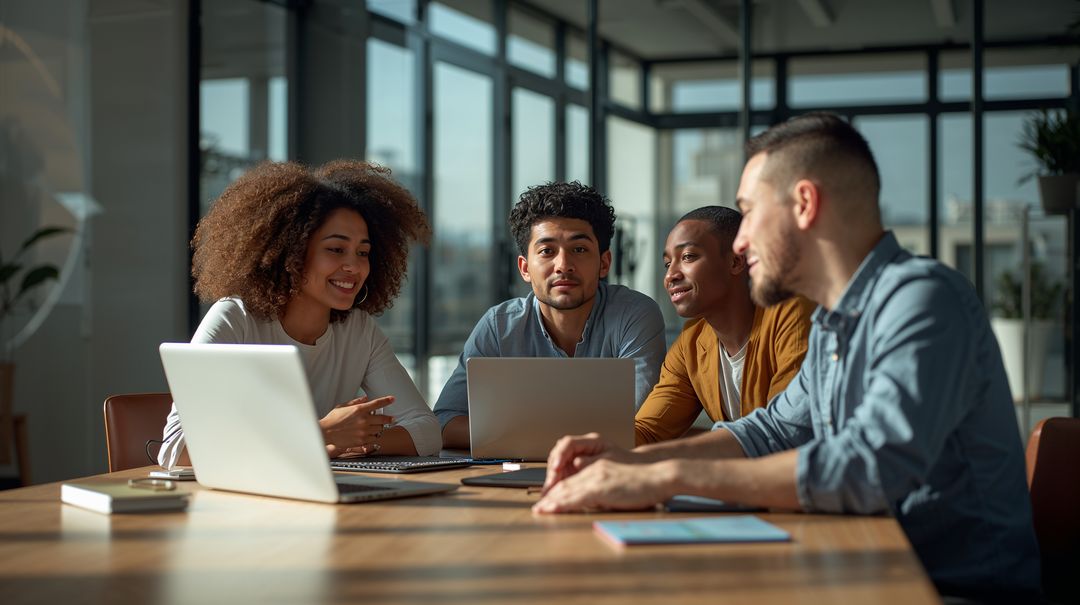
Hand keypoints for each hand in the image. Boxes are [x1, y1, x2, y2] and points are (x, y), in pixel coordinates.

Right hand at [319, 395, 395, 456]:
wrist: (326, 432)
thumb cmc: (333, 419)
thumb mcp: (343, 406)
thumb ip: (356, 402)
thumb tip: (365, 398)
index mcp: (359, 410)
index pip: (377, 403)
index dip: (387, 400)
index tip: (392, 399)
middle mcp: (363, 420)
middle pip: (383, 418)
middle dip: (389, 418)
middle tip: (391, 418)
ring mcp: (363, 431)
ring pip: (380, 429)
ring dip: (379, 427)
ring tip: (376, 426)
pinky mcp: (362, 440)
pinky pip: (374, 438)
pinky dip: (374, 436)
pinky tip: (370, 434)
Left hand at [532, 459, 675, 513]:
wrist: (660, 476)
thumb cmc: (645, 483)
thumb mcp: (620, 483)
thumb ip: (606, 489)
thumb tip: (596, 500)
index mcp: (598, 468)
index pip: (574, 480)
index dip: (558, 491)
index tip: (548, 501)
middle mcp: (594, 470)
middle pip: (566, 484)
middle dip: (550, 497)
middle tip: (538, 508)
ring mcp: (596, 477)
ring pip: (567, 490)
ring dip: (551, 502)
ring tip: (540, 511)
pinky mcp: (601, 486)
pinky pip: (576, 496)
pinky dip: (561, 504)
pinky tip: (552, 510)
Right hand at [541, 432, 635, 494]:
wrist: (638, 473)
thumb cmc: (628, 465)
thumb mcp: (612, 462)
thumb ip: (593, 462)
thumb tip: (576, 463)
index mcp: (592, 441)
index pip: (569, 443)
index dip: (560, 455)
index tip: (556, 467)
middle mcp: (582, 448)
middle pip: (559, 455)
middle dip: (552, 471)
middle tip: (549, 486)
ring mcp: (578, 459)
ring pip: (557, 466)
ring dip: (551, 480)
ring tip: (547, 494)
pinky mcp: (577, 471)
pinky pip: (562, 477)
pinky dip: (556, 486)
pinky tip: (552, 496)